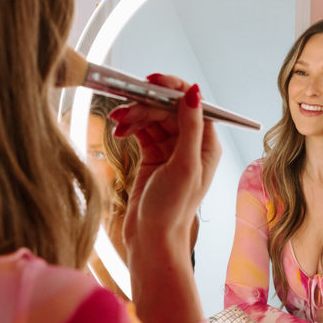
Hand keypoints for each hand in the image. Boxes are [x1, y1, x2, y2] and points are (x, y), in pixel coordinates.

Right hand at [109, 74, 220, 322]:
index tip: (151, 82)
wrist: (151, 239)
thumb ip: (190, 127)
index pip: (193, 105)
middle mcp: (191, 144)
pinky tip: (118, 132)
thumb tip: (195, 91)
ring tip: (116, 122)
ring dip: (135, 116)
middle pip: (169, 109)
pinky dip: (131, 127)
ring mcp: (171, 150)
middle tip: (124, 110)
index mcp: (206, 145)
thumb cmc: (172, 209)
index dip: (173, 89)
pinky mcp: (153, 156)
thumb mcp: (184, 165)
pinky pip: (142, 130)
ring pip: (153, 118)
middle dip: (146, 106)